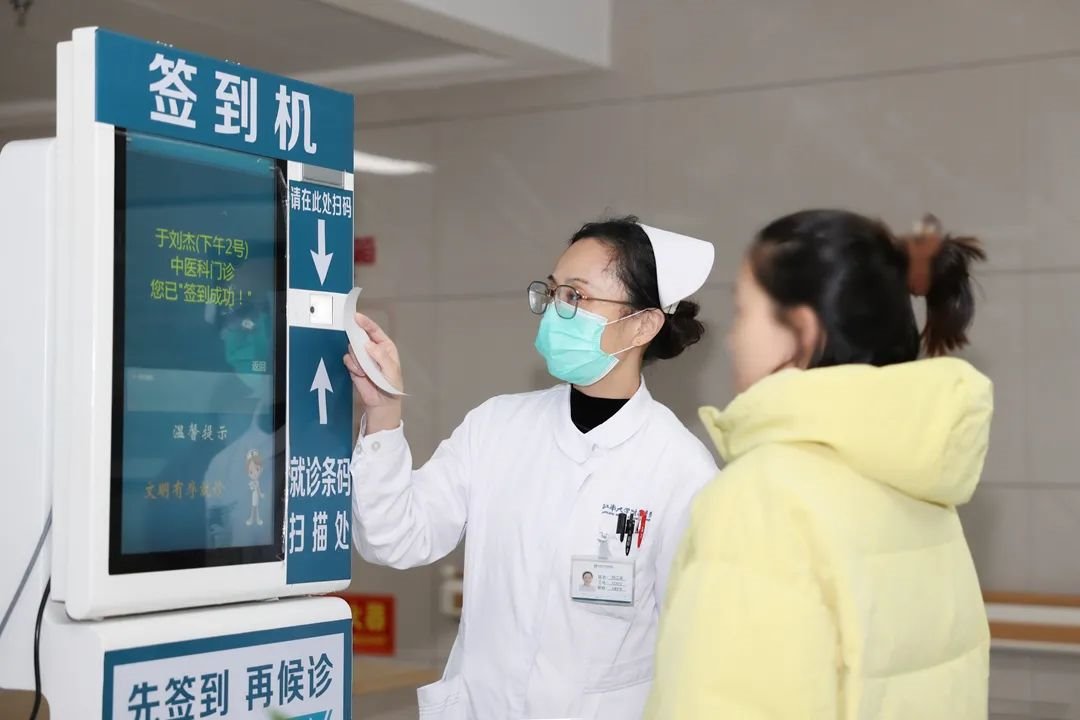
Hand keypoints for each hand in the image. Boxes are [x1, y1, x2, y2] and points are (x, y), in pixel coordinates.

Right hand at [343, 313, 402, 433]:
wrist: (382, 403)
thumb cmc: (391, 385)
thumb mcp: (391, 370)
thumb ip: (381, 356)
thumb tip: (368, 345)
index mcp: (385, 346)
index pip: (374, 331)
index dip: (366, 323)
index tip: (357, 317)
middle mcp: (372, 349)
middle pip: (360, 337)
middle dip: (357, 340)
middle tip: (357, 346)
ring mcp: (362, 357)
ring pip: (352, 348)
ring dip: (357, 358)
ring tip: (365, 370)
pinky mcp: (354, 366)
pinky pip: (348, 359)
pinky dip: (352, 366)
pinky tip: (360, 373)